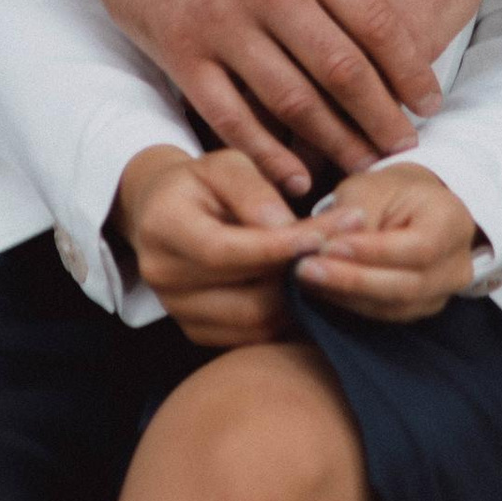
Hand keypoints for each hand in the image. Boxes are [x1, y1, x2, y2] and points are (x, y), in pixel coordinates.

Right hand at [13, 0, 467, 197]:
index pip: (374, 22)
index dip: (409, 71)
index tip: (430, 103)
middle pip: (340, 69)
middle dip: (381, 117)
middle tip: (405, 147)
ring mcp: (219, 23)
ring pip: (291, 99)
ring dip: (334, 141)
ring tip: (363, 164)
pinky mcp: (180, 52)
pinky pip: (230, 115)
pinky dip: (266, 152)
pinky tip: (296, 174)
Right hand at [114, 143, 321, 349]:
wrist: (163, 211)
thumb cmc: (201, 182)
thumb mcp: (225, 165)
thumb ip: (255, 192)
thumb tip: (287, 229)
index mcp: (163, 227)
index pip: (222, 251)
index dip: (275, 249)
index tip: (321, 236)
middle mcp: (161, 275)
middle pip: (244, 295)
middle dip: (296, 273)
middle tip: (340, 248)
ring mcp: (176, 309)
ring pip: (254, 321)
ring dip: (297, 297)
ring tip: (324, 265)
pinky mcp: (195, 329)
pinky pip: (252, 335)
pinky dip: (283, 315)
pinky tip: (301, 286)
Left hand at [298, 160, 485, 323]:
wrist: (410, 208)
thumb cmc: (391, 192)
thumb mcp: (372, 187)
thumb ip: (355, 216)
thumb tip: (327, 248)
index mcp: (452, 222)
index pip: (419, 248)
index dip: (374, 252)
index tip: (330, 246)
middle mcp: (456, 265)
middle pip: (407, 285)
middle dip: (352, 280)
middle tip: (306, 268)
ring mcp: (441, 293)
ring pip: (393, 306)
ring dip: (345, 295)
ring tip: (306, 277)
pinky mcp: (419, 308)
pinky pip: (385, 314)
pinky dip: (350, 304)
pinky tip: (321, 289)